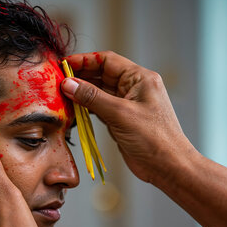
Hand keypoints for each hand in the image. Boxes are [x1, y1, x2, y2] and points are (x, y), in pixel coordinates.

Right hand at [61, 51, 197, 184]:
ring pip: (99, 92)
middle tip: (58, 80)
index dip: (84, 60)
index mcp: (140, 79)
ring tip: (61, 94)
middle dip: (80, 76)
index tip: (64, 64)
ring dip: (82, 93)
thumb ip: (92, 97)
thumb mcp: (120, 114)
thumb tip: (68, 83)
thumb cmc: (153, 138)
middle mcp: (134, 88)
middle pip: (102, 75)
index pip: (107, 61)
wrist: (168, 166)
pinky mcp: (122, 120)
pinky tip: (73, 109)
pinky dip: (87, 108)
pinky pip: (100, 108)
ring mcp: (127, 105)